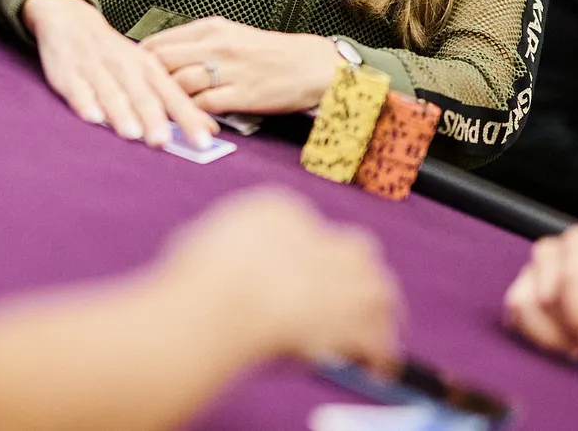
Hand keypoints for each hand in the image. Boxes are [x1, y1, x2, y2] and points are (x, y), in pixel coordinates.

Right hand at [22, 0, 218, 149]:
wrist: (72, 21)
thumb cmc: (116, 55)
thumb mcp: (148, 72)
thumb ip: (175, 102)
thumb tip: (210, 131)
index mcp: (148, 68)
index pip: (172, 95)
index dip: (188, 118)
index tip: (203, 141)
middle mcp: (125, 68)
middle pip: (142, 95)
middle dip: (153, 118)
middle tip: (163, 141)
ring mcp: (96, 69)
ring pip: (111, 92)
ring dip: (121, 113)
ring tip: (132, 133)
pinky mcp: (69, 73)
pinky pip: (77, 89)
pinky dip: (85, 102)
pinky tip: (92, 117)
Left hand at [141, 17, 337, 114]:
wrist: (312, 65)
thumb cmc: (270, 54)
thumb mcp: (231, 37)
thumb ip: (198, 45)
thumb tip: (161, 58)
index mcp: (212, 28)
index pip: (159, 42)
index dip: (138, 62)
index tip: (128, 77)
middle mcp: (217, 45)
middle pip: (163, 61)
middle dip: (144, 82)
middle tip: (133, 99)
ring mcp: (230, 69)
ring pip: (179, 84)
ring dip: (164, 102)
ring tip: (152, 115)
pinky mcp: (243, 93)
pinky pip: (204, 105)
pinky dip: (190, 115)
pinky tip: (184, 123)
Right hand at [164, 188, 399, 372]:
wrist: (218, 303)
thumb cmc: (196, 278)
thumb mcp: (199, 242)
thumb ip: (221, 248)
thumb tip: (218, 260)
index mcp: (281, 210)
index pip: (308, 228)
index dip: (310, 260)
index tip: (305, 283)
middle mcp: (319, 236)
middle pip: (356, 250)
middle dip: (357, 275)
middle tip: (353, 301)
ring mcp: (340, 277)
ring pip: (379, 289)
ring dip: (380, 314)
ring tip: (378, 338)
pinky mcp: (351, 318)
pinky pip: (378, 338)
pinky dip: (380, 353)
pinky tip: (376, 367)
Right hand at [502, 225, 577, 359]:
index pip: (570, 279)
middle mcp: (550, 249)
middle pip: (545, 297)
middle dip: (568, 331)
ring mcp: (529, 268)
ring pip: (522, 306)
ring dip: (549, 338)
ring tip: (576, 344)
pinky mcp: (518, 290)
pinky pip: (513, 318)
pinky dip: (536, 339)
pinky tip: (560, 342)